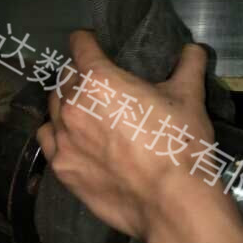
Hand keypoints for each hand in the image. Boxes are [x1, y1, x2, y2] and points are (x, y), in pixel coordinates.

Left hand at [37, 31, 215, 240]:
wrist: (170, 201)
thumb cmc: (179, 143)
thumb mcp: (189, 98)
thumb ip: (188, 66)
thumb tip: (194, 49)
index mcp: (99, 79)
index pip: (79, 45)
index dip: (87, 40)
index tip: (93, 44)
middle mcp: (72, 104)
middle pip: (64, 77)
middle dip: (79, 76)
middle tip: (99, 85)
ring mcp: (62, 138)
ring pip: (53, 109)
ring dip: (66, 105)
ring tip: (86, 114)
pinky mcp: (61, 167)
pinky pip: (49, 141)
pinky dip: (59, 135)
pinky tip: (75, 141)